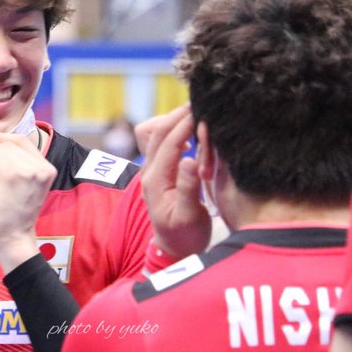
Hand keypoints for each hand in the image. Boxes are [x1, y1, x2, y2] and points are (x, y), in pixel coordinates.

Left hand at [0, 133, 56, 272]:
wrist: (14, 240)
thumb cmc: (13, 217)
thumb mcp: (23, 187)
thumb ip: (16, 166)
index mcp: (48, 169)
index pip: (24, 141)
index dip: (3, 137)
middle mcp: (41, 167)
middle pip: (11, 142)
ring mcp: (28, 169)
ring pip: (0, 146)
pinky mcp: (10, 173)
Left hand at [136, 104, 210, 257]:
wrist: (173, 248)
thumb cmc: (184, 235)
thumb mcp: (189, 216)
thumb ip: (188, 188)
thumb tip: (189, 159)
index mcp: (155, 181)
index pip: (167, 143)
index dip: (183, 123)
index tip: (201, 107)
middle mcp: (150, 171)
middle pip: (156, 132)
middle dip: (177, 115)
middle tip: (201, 102)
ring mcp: (153, 170)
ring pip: (156, 134)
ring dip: (175, 121)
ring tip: (198, 113)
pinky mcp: (161, 170)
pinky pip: (164, 142)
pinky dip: (176, 131)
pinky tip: (194, 130)